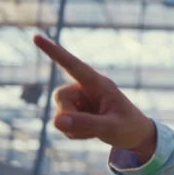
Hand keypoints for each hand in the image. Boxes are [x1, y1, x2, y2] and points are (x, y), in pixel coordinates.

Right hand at [33, 35, 155, 160]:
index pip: (73, 65)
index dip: (54, 52)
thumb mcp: (110, 127)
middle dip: (68, 116)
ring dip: (74, 128)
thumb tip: (57, 121)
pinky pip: (64, 124)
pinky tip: (93, 133)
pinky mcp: (79, 112)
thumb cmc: (129, 127)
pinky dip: (75, 133)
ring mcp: (82, 101)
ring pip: (61, 113)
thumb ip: (85, 124)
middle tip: (89, 128)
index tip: (36, 37)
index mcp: (98, 84)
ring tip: (97, 131)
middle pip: (60, 97)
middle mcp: (87, 89)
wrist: (137, 137)